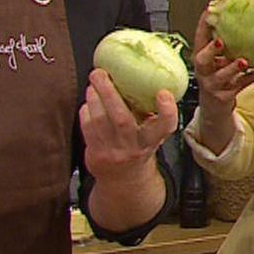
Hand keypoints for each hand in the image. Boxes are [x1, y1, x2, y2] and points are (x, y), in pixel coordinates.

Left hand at [80, 68, 174, 182]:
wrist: (123, 180)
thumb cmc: (138, 148)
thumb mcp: (151, 134)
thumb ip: (150, 112)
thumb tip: (144, 76)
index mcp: (152, 140)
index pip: (165, 126)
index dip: (166, 110)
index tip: (164, 93)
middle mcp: (134, 147)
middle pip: (122, 119)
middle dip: (109, 93)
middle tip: (100, 73)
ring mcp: (114, 152)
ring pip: (100, 121)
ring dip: (93, 98)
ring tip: (93, 84)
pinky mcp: (96, 154)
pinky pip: (87, 128)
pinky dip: (86, 111)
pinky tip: (89, 102)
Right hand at [192, 9, 253, 118]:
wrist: (214, 108)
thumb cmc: (218, 78)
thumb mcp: (218, 60)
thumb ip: (225, 44)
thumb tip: (240, 16)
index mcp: (201, 58)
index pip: (199, 39)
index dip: (203, 25)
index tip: (209, 10)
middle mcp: (204, 71)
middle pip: (203, 60)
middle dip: (211, 50)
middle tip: (220, 41)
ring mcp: (213, 85)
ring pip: (222, 76)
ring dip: (233, 67)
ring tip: (244, 61)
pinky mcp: (224, 96)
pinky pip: (241, 85)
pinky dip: (253, 77)